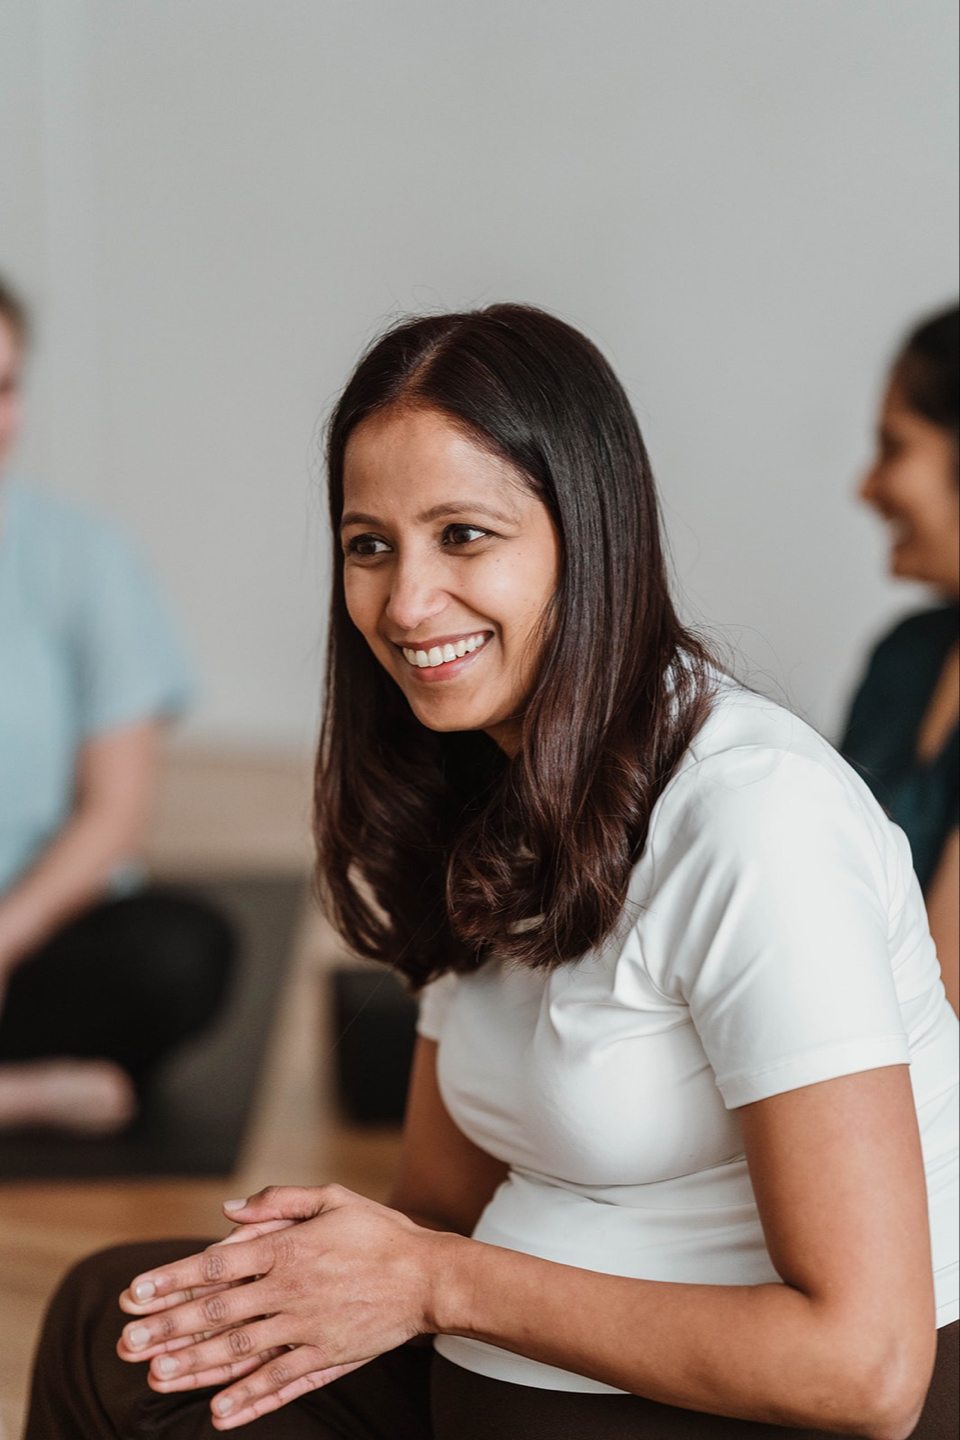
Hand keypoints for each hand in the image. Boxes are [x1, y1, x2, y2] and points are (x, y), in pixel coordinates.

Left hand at [117, 1184, 454, 1429]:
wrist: (430, 1276)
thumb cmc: (379, 1232)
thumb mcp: (333, 1198)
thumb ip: (278, 1202)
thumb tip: (227, 1209)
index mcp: (289, 1247)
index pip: (217, 1263)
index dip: (172, 1279)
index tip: (134, 1293)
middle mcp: (291, 1290)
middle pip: (218, 1313)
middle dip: (168, 1329)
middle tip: (127, 1345)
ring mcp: (308, 1328)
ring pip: (241, 1352)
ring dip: (196, 1367)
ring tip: (157, 1378)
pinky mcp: (327, 1357)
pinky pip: (281, 1382)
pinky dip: (249, 1400)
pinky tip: (219, 1414)